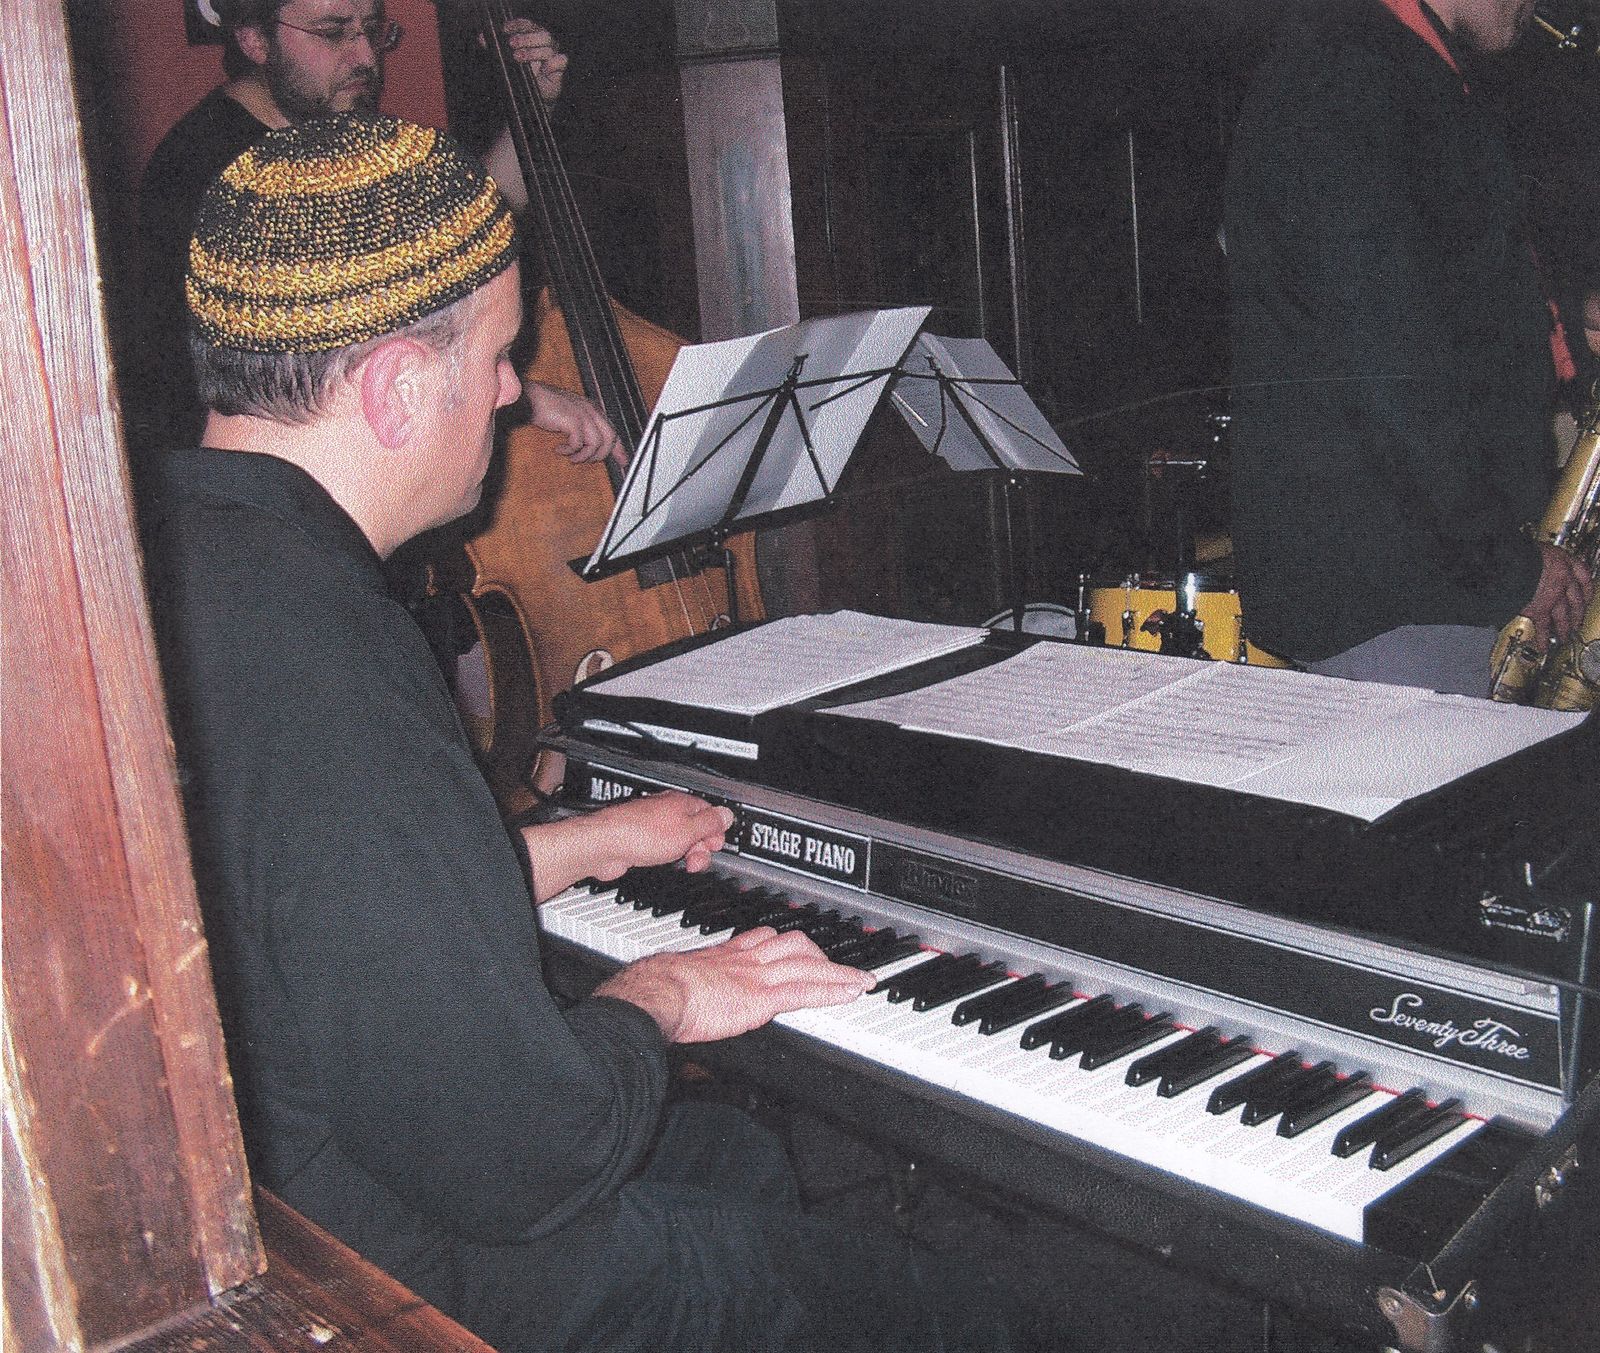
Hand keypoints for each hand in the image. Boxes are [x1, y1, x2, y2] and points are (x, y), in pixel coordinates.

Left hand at [495, 18, 566, 104]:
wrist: (527, 100)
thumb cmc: (516, 76)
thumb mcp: (503, 62)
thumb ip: (493, 49)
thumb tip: (482, 38)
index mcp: (532, 36)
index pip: (527, 25)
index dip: (517, 25)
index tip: (504, 29)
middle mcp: (544, 43)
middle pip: (541, 33)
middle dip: (525, 38)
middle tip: (511, 44)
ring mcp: (553, 55)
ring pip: (548, 47)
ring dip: (532, 52)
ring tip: (518, 58)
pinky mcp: (559, 69)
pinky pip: (561, 60)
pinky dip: (553, 63)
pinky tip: (544, 69)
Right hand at [525, 381, 622, 463]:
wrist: (530, 398)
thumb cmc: (547, 408)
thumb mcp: (571, 418)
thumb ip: (584, 429)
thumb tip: (593, 447)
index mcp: (593, 409)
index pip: (613, 431)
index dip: (619, 448)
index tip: (623, 461)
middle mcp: (591, 410)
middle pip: (610, 438)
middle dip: (601, 454)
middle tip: (586, 460)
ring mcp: (583, 414)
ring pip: (597, 443)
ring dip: (584, 455)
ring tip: (572, 457)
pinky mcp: (573, 420)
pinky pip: (579, 443)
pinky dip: (570, 451)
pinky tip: (560, 449)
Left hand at [583, 791, 734, 878]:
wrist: (605, 845)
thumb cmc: (641, 834)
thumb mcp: (687, 831)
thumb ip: (709, 823)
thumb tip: (726, 814)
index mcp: (681, 803)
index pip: (709, 813)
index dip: (715, 832)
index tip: (715, 846)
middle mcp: (666, 810)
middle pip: (695, 828)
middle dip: (701, 847)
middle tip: (696, 859)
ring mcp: (652, 825)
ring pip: (678, 839)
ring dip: (685, 854)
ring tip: (682, 863)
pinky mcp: (640, 839)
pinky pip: (662, 847)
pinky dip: (667, 856)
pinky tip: (663, 862)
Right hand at [594, 926, 875, 1042]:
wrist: (656, 993)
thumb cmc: (655, 990)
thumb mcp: (674, 976)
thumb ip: (686, 981)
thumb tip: (678, 993)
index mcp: (724, 953)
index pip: (762, 939)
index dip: (782, 942)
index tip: (794, 944)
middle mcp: (745, 958)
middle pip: (792, 944)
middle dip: (817, 952)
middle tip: (832, 962)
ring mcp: (758, 975)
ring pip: (808, 965)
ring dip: (838, 972)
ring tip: (858, 978)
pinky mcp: (763, 997)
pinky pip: (807, 990)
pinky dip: (834, 989)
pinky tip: (852, 991)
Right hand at [1524, 542, 1592, 644]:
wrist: (1507, 562)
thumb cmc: (1515, 553)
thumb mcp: (1533, 551)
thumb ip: (1537, 561)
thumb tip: (1531, 565)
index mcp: (1562, 561)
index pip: (1583, 574)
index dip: (1587, 586)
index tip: (1588, 593)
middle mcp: (1563, 579)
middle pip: (1577, 600)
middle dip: (1578, 613)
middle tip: (1577, 621)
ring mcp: (1553, 596)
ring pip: (1564, 616)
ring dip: (1564, 628)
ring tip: (1564, 637)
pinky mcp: (1540, 610)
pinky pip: (1543, 626)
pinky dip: (1543, 638)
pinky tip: (1543, 646)